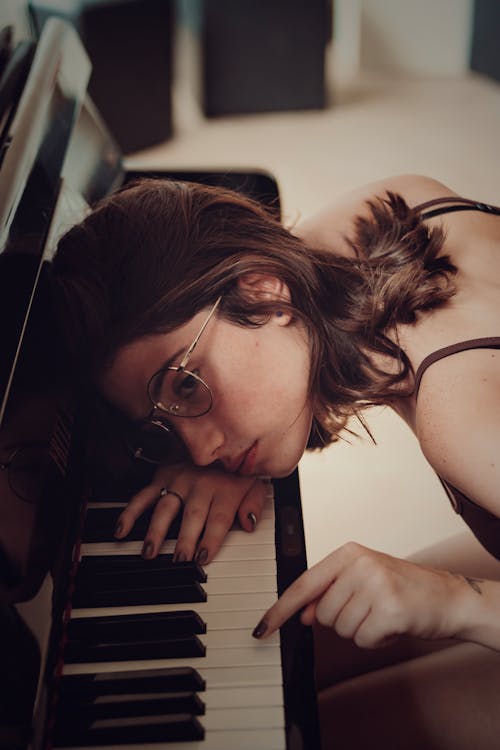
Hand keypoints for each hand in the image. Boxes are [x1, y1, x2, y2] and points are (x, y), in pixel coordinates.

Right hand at [114, 463, 269, 563]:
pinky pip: (144, 496)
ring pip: (166, 509)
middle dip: (184, 540)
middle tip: (179, 560)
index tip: (203, 558)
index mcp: (224, 489)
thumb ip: (254, 503)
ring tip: (150, 552)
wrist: (213, 429)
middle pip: (192, 517)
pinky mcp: (162, 477)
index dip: (210, 540)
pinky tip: (122, 530)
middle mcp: (200, 486)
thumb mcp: (254, 480)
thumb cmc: (233, 465)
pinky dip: (130, 513)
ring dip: (156, 531)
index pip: (217, 520)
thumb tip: (250, 523)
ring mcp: (179, 482)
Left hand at [253, 541, 468, 647]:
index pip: (304, 584)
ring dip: (361, 630)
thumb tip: (303, 613)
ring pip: (341, 629)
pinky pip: (362, 640)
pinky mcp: (390, 609)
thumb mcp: (363, 581)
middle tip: (369, 608)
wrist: (448, 597)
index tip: (263, 627)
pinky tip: (392, 624)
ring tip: (382, 613)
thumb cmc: (404, 588)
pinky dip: (376, 640)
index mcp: (349, 553)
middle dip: (343, 619)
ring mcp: (375, 584)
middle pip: (323, 614)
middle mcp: (360, 564)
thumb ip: (330, 592)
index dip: (281, 609)